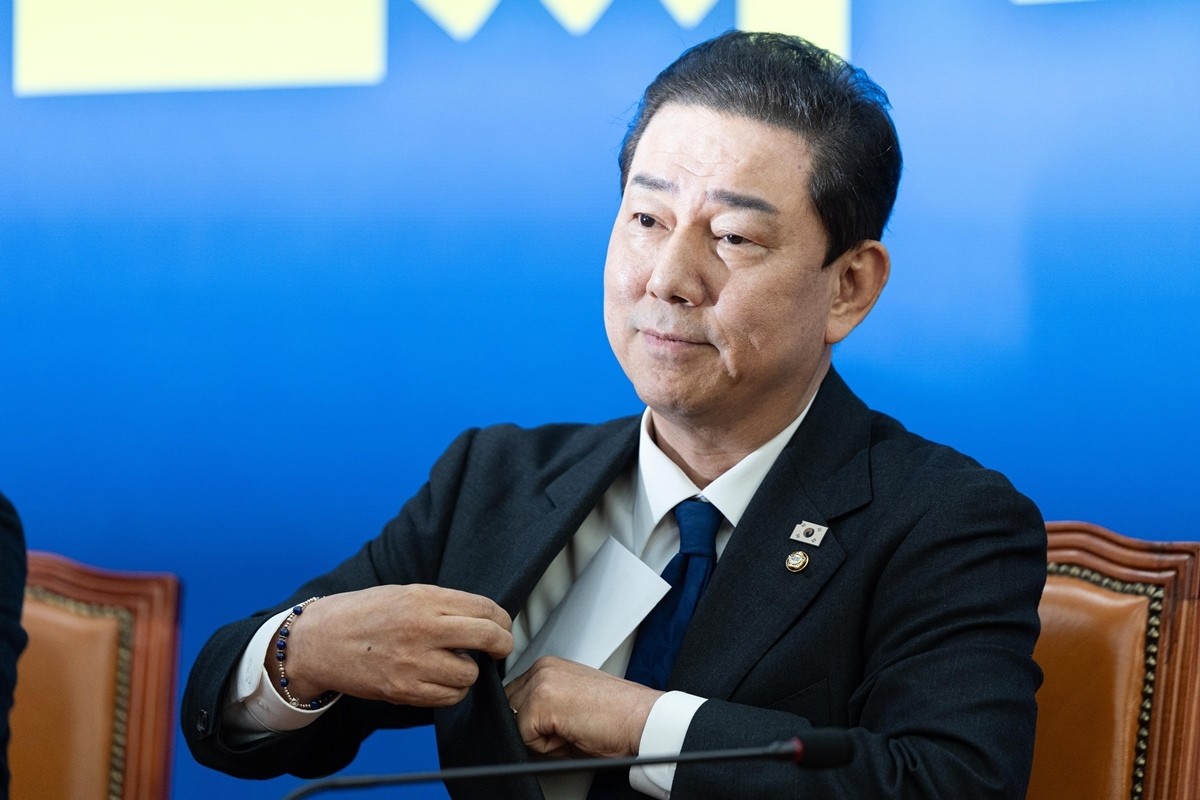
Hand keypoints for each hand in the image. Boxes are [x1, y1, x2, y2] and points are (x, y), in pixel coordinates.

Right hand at [266, 584, 512, 706]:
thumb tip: (483, 617)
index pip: (485, 608)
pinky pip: (449, 697)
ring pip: (469, 674)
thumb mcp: (406, 593)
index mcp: (425, 599)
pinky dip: (452, 691)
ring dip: (469, 671)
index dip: (502, 619)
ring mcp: (413, 663)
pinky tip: (440, 679)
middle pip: (488, 637)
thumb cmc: (364, 613)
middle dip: (502, 644)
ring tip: (454, 662)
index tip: (503, 625)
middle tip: (499, 647)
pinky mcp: (404, 691)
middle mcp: (423, 630)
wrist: (321, 641)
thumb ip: (443, 603)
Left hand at [504, 656, 661, 758]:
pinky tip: (572, 733)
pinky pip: (525, 737)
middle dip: (533, 728)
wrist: (642, 718)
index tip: (562, 724)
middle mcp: (542, 668)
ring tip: (572, 730)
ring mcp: (541, 682)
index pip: (515, 698)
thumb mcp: (571, 704)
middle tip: (569, 728)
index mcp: (549, 666)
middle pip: (510, 710)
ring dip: (539, 736)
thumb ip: (542, 706)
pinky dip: (547, 746)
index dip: (534, 722)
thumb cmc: (616, 716)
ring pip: (515, 723)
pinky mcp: (541, 701)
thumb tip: (520, 726)